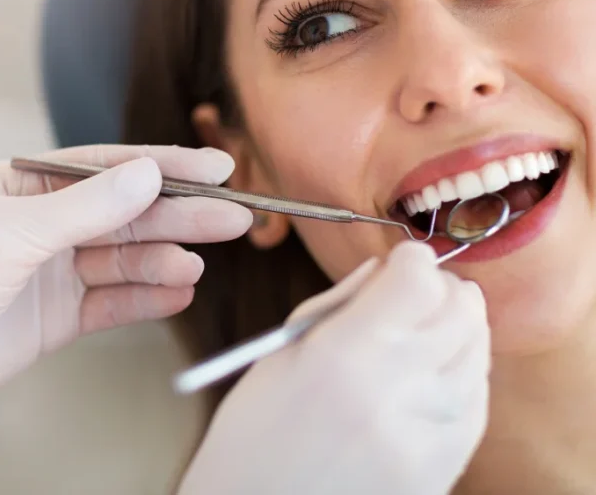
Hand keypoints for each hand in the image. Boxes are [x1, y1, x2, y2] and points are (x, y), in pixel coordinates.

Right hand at [178, 242, 490, 494]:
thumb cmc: (252, 435)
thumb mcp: (280, 353)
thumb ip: (337, 305)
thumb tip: (383, 271)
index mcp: (343, 355)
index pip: (418, 280)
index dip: (411, 259)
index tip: (400, 261)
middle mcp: (395, 392)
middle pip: (460, 310)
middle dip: (441, 288)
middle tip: (417, 290)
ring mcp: (426, 436)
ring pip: (477, 354)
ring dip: (456, 329)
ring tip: (423, 332)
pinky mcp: (441, 470)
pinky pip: (475, 404)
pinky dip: (463, 376)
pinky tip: (433, 374)